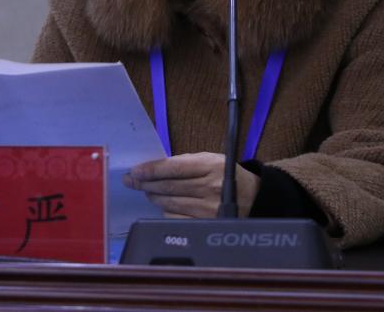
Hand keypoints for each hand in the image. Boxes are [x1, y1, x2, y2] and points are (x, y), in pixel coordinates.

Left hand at [122, 152, 259, 217]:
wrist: (252, 197)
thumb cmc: (225, 174)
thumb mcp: (210, 160)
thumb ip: (184, 162)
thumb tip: (153, 168)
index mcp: (211, 166)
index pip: (173, 168)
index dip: (151, 170)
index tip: (135, 170)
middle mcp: (210, 188)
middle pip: (169, 187)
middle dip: (146, 183)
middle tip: (131, 181)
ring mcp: (208, 209)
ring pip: (170, 203)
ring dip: (154, 196)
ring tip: (147, 191)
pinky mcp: (206, 224)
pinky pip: (176, 218)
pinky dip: (166, 211)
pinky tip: (163, 205)